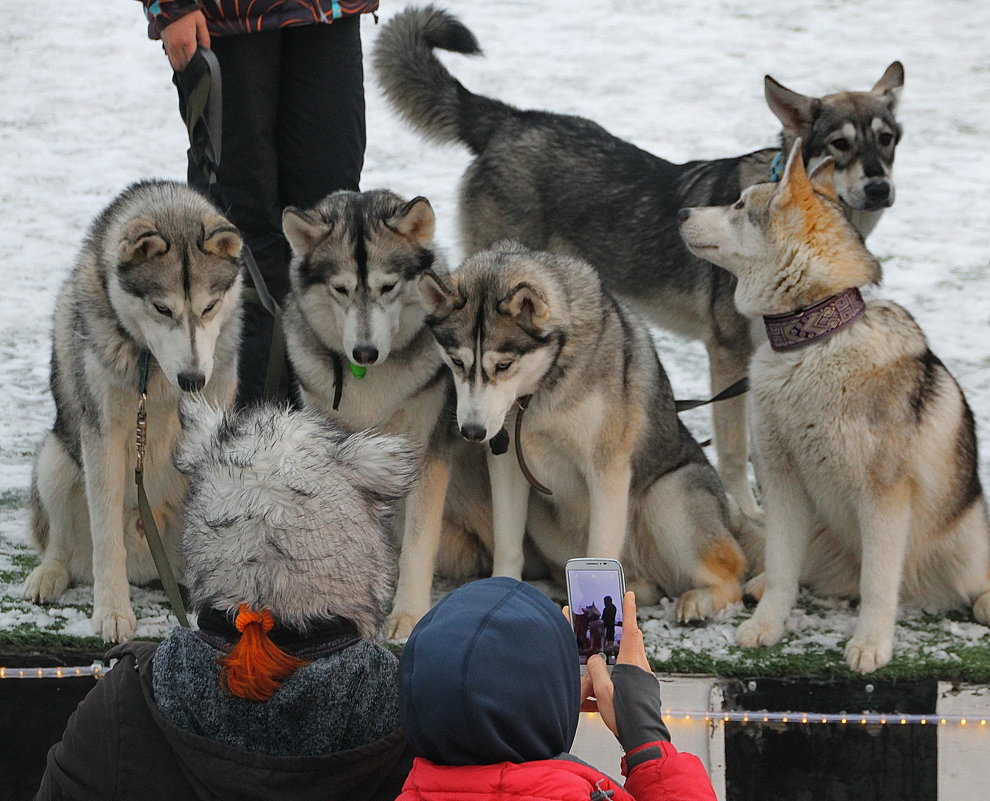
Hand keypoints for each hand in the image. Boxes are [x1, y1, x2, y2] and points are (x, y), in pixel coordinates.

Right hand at [161, 11, 209, 71]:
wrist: (169, 4)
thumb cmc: (186, 12)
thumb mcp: (200, 22)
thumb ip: (205, 39)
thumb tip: (206, 51)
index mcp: (187, 41)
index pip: (192, 63)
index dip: (197, 67)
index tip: (201, 67)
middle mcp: (176, 46)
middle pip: (183, 66)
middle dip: (190, 68)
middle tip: (197, 65)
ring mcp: (169, 45)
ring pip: (175, 65)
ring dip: (183, 66)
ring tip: (190, 63)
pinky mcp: (164, 44)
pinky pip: (170, 58)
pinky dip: (176, 61)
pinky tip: (182, 57)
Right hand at [578, 591, 650, 735]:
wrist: (644, 738)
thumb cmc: (625, 715)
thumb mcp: (602, 690)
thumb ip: (596, 669)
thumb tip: (596, 661)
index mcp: (631, 663)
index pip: (630, 629)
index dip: (629, 610)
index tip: (629, 594)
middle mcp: (641, 667)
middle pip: (632, 642)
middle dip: (623, 632)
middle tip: (615, 625)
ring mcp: (644, 680)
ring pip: (629, 661)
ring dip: (615, 662)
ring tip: (598, 675)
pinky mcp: (644, 692)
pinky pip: (628, 679)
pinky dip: (615, 682)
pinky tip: (598, 699)